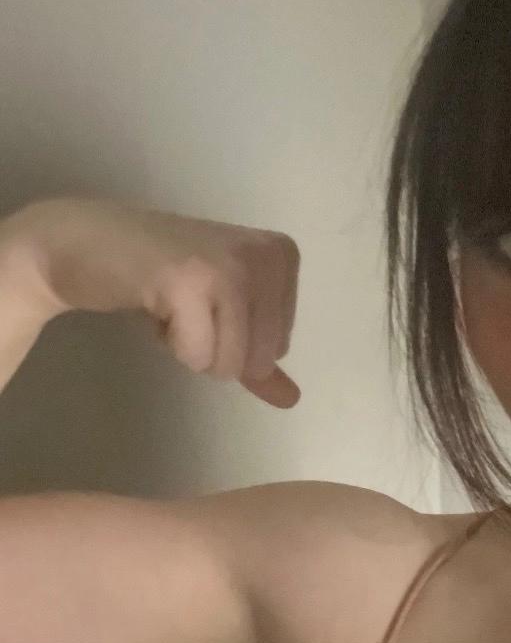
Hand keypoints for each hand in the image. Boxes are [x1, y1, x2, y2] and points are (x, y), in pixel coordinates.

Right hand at [16, 196, 301, 408]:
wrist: (85, 243)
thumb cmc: (161, 278)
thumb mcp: (222, 314)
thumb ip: (258, 356)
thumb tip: (292, 400)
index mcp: (282, 256)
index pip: (278, 348)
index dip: (234, 340)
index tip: (206, 302)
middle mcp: (265, 255)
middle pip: (259, 359)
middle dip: (214, 350)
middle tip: (185, 305)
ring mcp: (229, 266)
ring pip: (230, 362)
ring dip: (191, 348)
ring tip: (170, 304)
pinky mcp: (190, 282)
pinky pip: (197, 356)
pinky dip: (170, 344)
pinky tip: (153, 304)